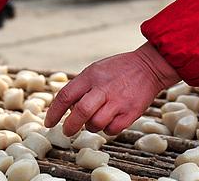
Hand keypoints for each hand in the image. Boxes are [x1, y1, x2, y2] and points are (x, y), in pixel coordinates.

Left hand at [45, 42, 179, 135]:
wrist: (149, 67)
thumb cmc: (118, 70)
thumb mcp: (96, 70)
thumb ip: (81, 87)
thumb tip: (68, 109)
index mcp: (91, 76)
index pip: (66, 95)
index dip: (54, 112)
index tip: (49, 123)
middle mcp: (103, 89)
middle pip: (81, 112)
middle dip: (70, 126)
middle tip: (67, 131)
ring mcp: (118, 102)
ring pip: (96, 124)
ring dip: (91, 126)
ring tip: (96, 119)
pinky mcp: (131, 113)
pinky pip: (111, 130)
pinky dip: (107, 129)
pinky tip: (110, 120)